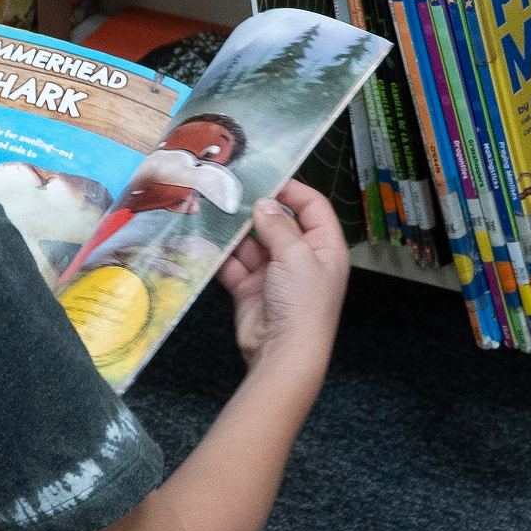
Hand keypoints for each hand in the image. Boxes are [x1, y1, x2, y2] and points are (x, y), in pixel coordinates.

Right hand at [217, 179, 348, 376]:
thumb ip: (278, 226)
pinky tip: (205, 239)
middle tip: (229, 191)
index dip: (292, 189)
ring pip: (251, 242)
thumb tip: (264, 203)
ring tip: (212, 210)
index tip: (266, 177)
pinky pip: (233, 264)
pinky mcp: (250, 289)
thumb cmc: (303, 305)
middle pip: (278, 222)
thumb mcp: (297, 256)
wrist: (283, 354)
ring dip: (233, 231)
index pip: (312, 207)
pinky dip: (220, 254)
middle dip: (255, 209)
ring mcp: (274, 274)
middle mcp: (301, 257)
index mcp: (325, 247)